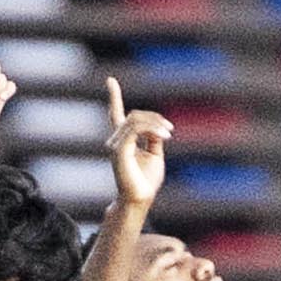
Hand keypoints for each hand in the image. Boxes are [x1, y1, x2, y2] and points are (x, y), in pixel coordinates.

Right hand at [101, 78, 171, 208]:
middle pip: (134, 115)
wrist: (140, 199)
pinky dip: (151, 129)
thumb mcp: (155, 155)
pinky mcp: (119, 150)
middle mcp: (115, 140)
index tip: (110, 80)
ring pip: (135, 120)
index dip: (114, 97)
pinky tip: (164, 137)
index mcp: (123, 140)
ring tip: (168, 134)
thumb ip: (154, 138)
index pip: (116, 114)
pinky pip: (135, 129)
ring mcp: (115, 144)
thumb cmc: (146, 181)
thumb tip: (157, 128)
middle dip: (154, 118)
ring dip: (155, 124)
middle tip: (169, 130)